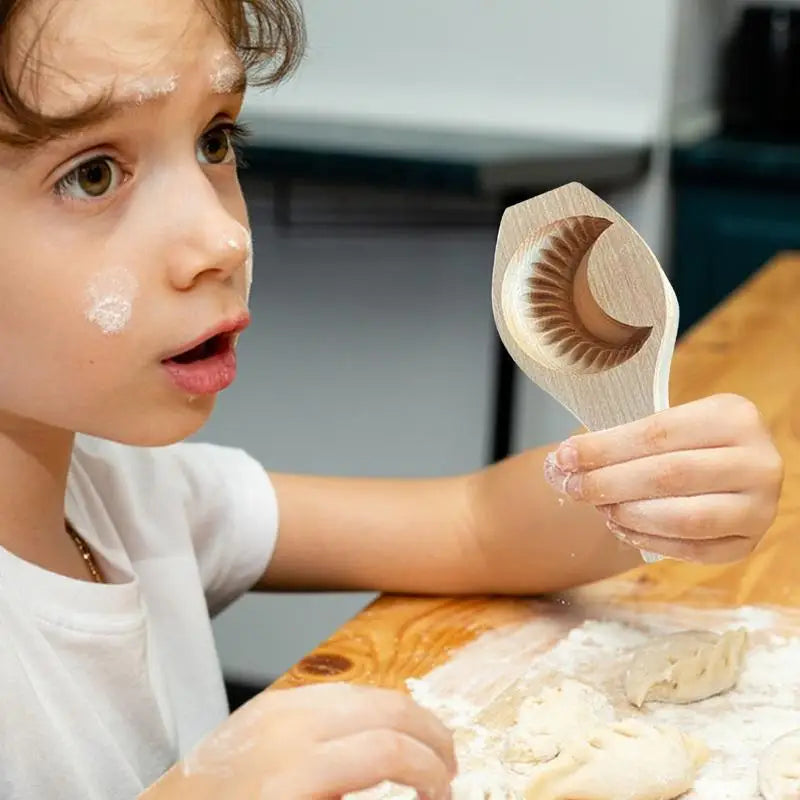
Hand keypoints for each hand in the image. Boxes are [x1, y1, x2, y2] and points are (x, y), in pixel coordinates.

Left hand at [145, 683, 455, 799]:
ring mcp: (278, 706)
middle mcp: (290, 727)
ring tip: (423, 750)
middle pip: (388, 707)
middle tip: (449, 770)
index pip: (389, 750)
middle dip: (431, 736)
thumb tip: (413, 795)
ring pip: (368, 692)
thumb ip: (348, 797)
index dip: (431, 772)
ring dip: (406, 718)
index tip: (444, 797)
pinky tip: (380, 732)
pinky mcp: (270, 701)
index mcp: (294, 775)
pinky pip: (339, 692)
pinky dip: (372, 709)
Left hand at [543, 394, 782, 562]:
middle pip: (668, 475)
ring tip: (600, 508)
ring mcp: (760, 506)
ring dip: (629, 515)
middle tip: (573, 486)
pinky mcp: (750, 542)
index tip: (564, 456)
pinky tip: (622, 528)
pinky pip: (693, 550)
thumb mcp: (662, 426)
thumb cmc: (684, 442)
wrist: (731, 465)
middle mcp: (758, 461)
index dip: (605, 448)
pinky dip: (650, 541)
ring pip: (684, 518)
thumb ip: (616, 442)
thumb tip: (559, 462)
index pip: (657, 433)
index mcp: (734, 416)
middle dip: (610, 483)